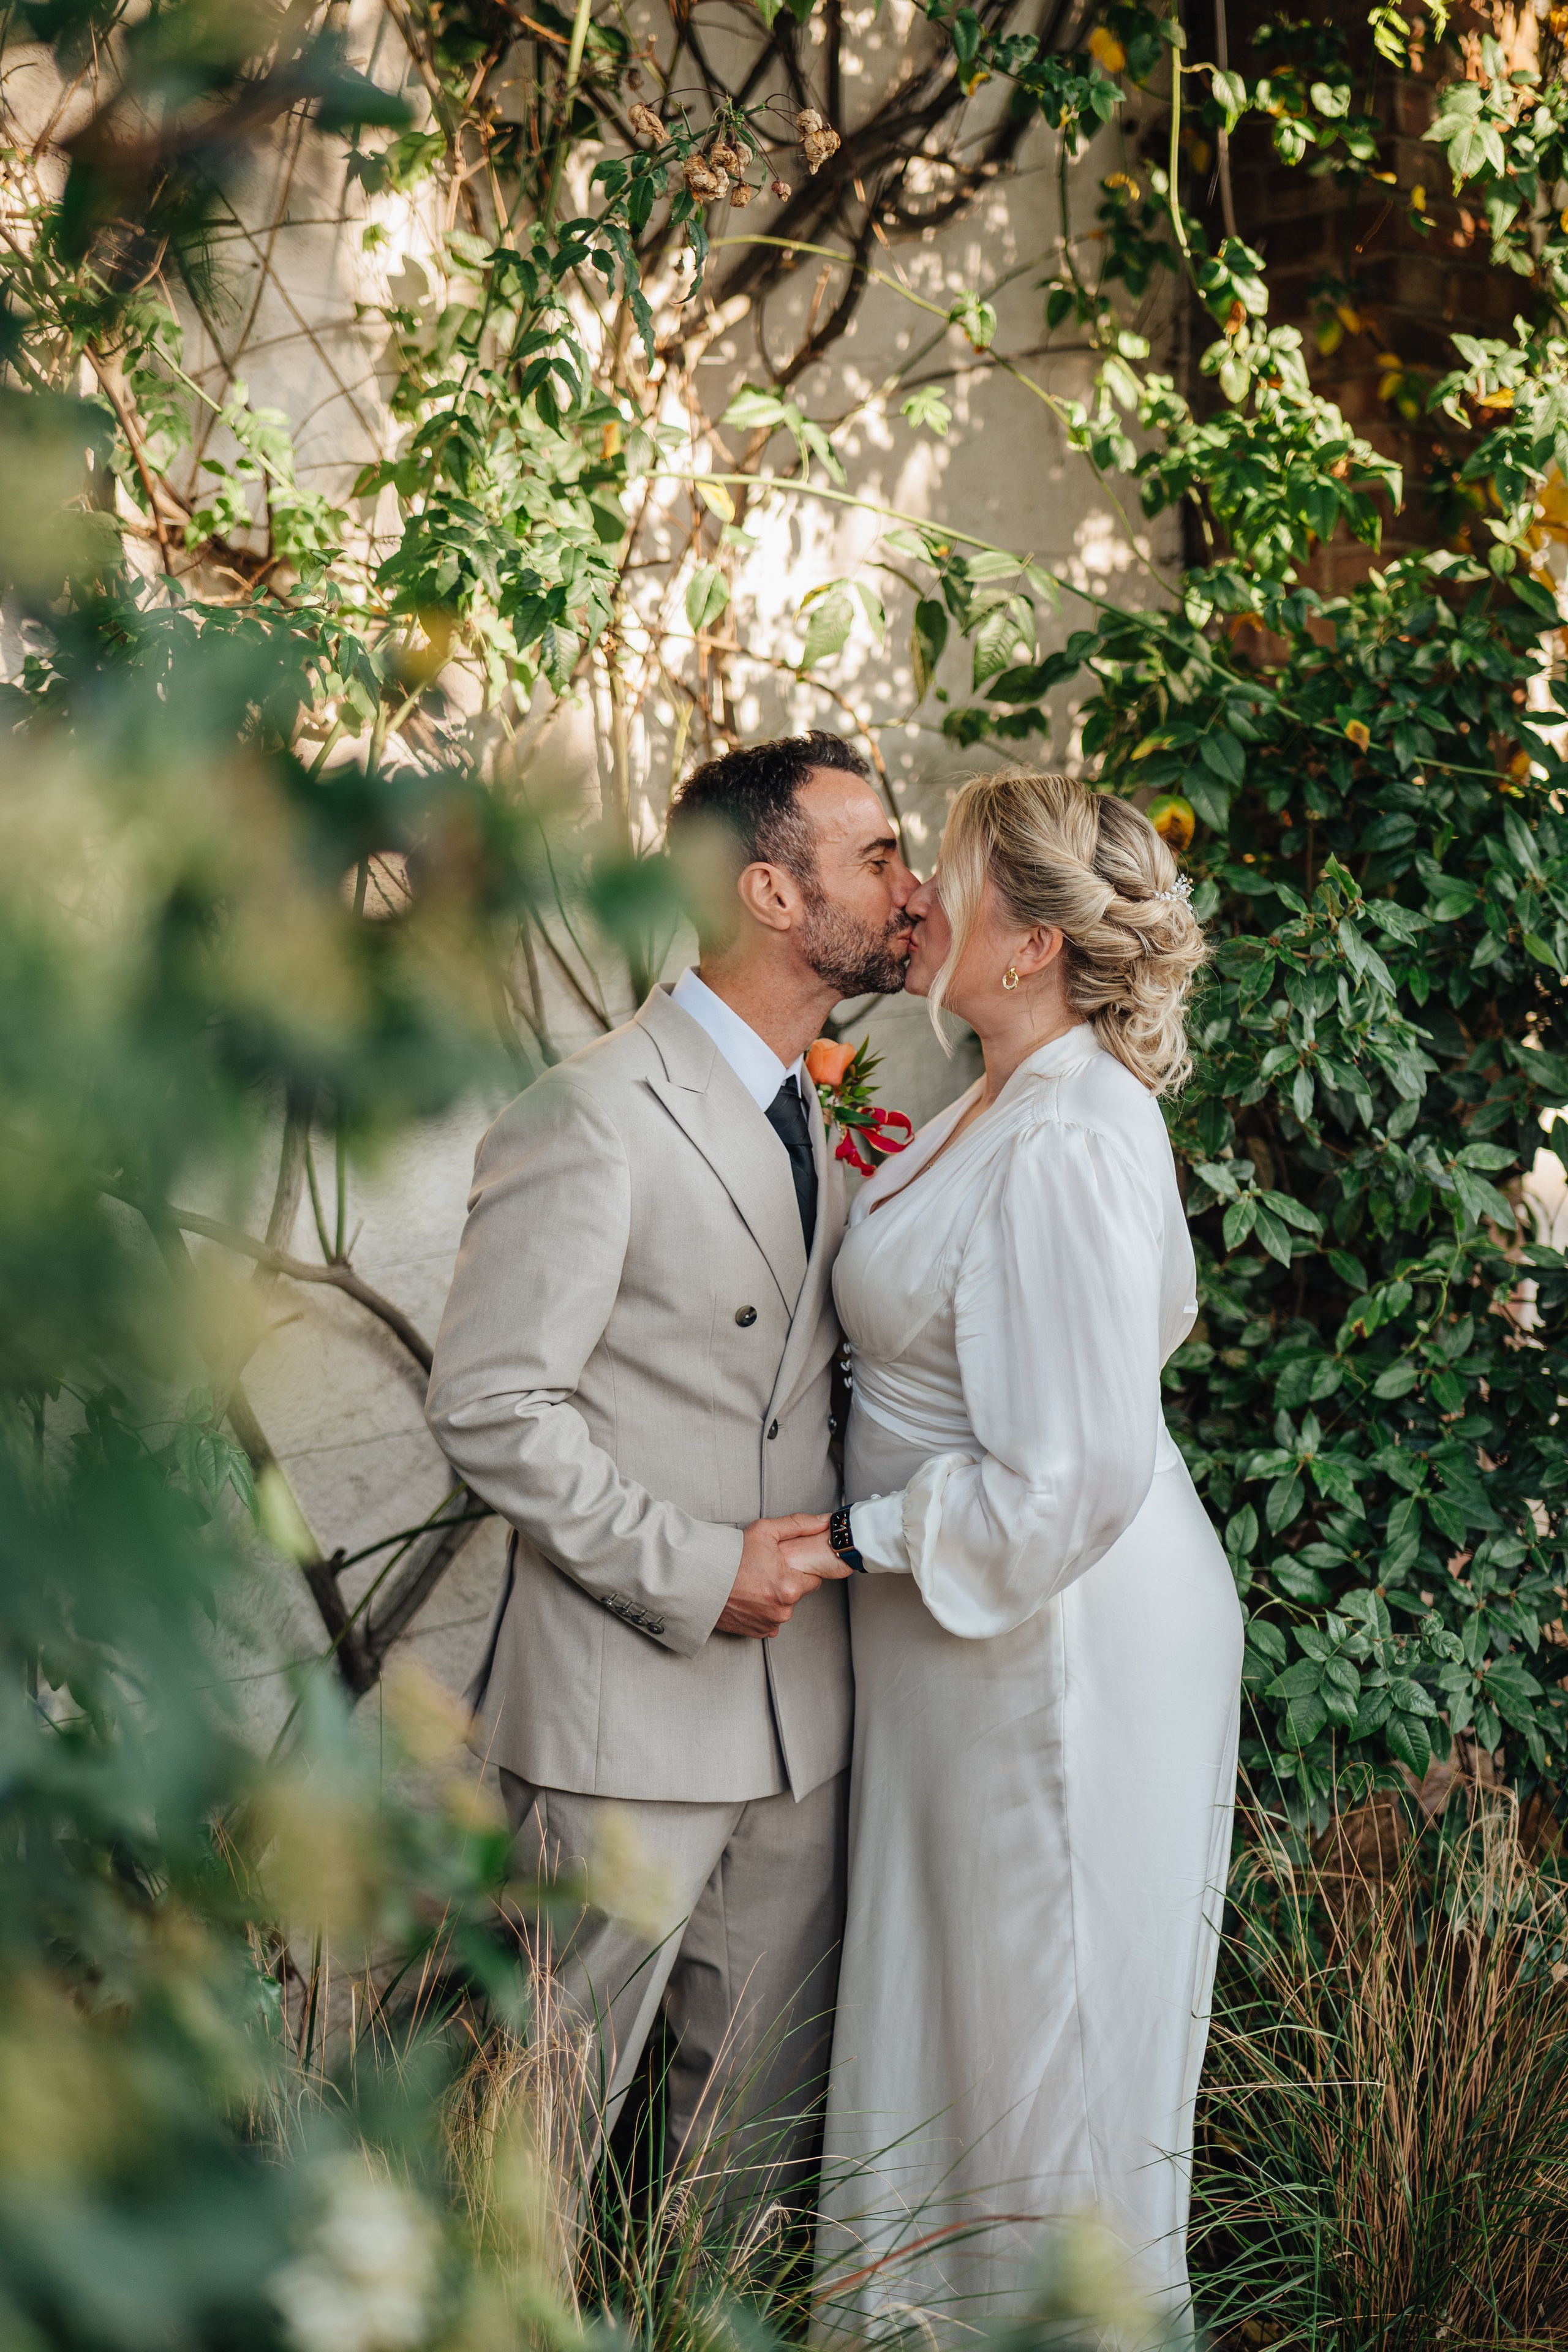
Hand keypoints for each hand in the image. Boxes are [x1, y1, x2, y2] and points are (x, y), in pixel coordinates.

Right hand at [715, 1513, 844, 1638]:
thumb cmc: (728, 1557)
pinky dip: (761, 1611)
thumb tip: (823, 1522)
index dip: (799, 1569)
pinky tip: (748, 1598)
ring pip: (782, 1608)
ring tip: (753, 1583)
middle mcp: (781, 1610)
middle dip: (785, 1583)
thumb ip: (799, 1525)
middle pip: (796, 1594)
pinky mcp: (756, 1633)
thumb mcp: (765, 1531)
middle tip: (764, 1571)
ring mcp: (768, 1624)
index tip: (784, 1564)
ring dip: (773, 1598)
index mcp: (789, 1587)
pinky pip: (768, 1621)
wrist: (698, 1579)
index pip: (813, 1579)